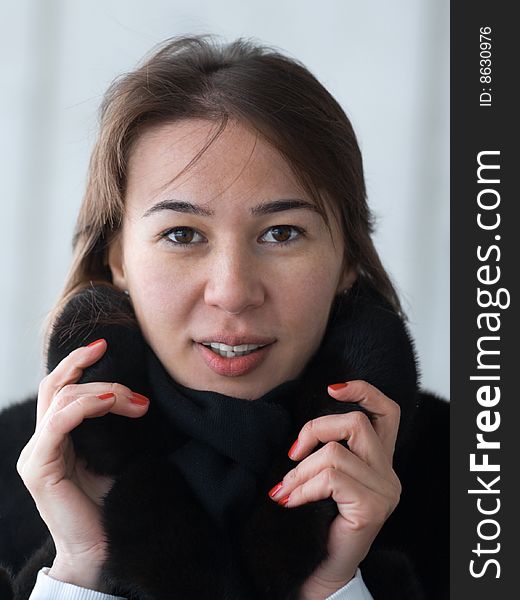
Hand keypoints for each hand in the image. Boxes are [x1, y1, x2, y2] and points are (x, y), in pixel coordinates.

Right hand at [16, 338, 149, 589]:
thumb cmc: (109, 504)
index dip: (77, 364)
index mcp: (57, 439)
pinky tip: (110, 402)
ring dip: (101, 391)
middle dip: (83, 365)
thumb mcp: (113, 456)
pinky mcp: (39, 468)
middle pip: (54, 387)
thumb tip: (137, 396)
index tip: (103, 346)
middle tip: (113, 355)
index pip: (59, 390)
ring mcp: (36, 455)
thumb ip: (112, 428)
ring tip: (134, 400)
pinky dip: (84, 407)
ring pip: (60, 400)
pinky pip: (57, 424)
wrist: (97, 550)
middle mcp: (41, 443)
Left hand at [267, 380, 401, 598]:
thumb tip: (302, 430)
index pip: (387, 411)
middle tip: (292, 455)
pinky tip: (291, 502)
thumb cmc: (319, 521)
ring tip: (286, 489)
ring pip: (335, 453)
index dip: (363, 391)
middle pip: (355, 423)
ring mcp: (385, 491)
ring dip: (300, 470)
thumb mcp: (326, 478)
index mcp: (380, 460)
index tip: (332, 389)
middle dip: (314, 430)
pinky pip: (330, 478)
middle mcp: (389, 473)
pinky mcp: (371, 508)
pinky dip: (303, 487)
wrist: (322, 570)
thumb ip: (328, 450)